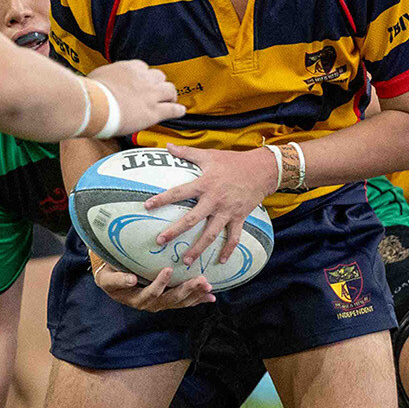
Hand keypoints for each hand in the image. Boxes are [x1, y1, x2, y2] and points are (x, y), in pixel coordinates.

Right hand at [87, 60, 182, 136]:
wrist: (94, 105)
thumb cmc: (91, 92)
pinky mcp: (153, 112)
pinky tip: (180, 111)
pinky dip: (178, 110)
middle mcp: (144, 78)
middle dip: (158, 84)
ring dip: (170, 95)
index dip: (144, 77)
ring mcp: (151, 95)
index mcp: (130, 68)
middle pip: (159, 77)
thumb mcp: (97, 75)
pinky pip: (172, 109)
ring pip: (170, 90)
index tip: (142, 82)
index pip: (144, 68)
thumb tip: (100, 80)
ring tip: (170, 100)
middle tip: (156, 92)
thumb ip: (106, 76)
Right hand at [92, 256, 214, 310]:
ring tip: (208, 286)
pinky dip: (197, 299)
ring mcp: (160, 304)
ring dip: (196, 294)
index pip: (150, 293)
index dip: (159, 284)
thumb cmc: (109, 277)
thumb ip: (117, 279)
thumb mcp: (107, 278)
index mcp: (136, 299)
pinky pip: (184, 303)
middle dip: (187, 290)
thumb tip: (131, 279)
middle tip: (200, 280)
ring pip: (180, 302)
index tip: (168, 270)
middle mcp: (150, 305)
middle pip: (171, 299)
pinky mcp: (168, 301)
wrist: (112, 283)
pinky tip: (210, 297)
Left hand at [148, 145, 276, 266]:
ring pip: (211, 234)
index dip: (162, 199)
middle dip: (175, 231)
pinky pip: (234, 237)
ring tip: (186, 261)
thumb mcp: (209, 155)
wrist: (262, 170)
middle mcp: (214, 200)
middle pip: (192, 219)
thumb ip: (186, 153)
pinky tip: (220, 261)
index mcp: (205, 184)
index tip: (147, 206)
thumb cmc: (233, 162)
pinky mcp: (239, 218)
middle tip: (160, 241)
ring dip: (198, 248)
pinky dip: (228, 250)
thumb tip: (167, 146)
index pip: (179, 192)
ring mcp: (227, 211)